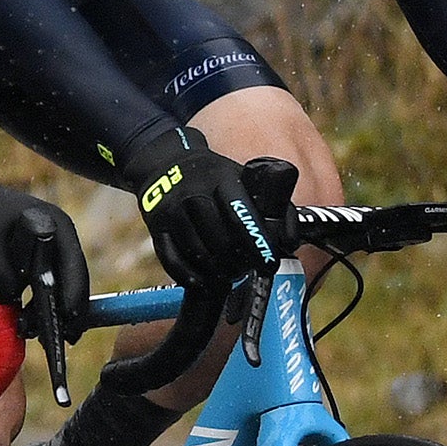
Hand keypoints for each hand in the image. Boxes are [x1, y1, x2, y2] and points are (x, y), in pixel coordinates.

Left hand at [0, 121, 88, 316]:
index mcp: (56, 226)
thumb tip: (10, 299)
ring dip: (45, 313)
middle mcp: (58, 241)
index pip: (73, 266)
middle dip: (65, 312)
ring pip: (56, 291)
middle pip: (71, 283)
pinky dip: (32, 308)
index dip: (74, 296)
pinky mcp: (34, 267)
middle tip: (60, 339)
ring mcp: (48, 255)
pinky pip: (39, 292)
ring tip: (30, 331)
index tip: (68, 320)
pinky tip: (23, 324)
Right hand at [119, 128, 274, 290]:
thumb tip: (289, 242)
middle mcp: (194, 194)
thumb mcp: (246, 179)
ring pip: (198, 254)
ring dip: (217, 272)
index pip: (240, 215)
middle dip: (237, 263)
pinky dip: (190, 276)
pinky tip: (204, 282)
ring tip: (228, 274)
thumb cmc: (216, 179)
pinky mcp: (157, 227)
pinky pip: (172, 260)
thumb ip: (275, 207)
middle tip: (246, 269)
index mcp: (222, 180)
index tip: (268, 264)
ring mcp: (172, 211)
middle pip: (219, 241)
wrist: (166, 163)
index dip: (256, 244)